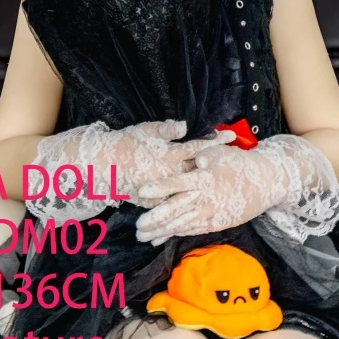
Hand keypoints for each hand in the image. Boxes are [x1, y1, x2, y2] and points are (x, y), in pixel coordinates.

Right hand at [27, 119, 235, 224]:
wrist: (103, 166)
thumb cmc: (124, 143)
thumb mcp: (146, 131)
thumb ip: (167, 129)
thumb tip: (185, 127)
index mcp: (171, 153)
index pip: (199, 147)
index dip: (215, 143)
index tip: (231, 138)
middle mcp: (171, 172)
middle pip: (200, 170)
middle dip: (217, 166)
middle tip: (235, 163)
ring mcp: (165, 188)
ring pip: (189, 189)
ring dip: (204, 189)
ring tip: (220, 189)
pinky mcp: (155, 201)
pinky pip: (172, 205)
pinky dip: (184, 207)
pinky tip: (196, 211)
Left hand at [135, 134, 338, 245]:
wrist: (265, 183)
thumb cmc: (240, 163)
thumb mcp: (222, 152)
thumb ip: (205, 153)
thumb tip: (194, 158)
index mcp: (203, 178)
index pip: (177, 183)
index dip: (160, 188)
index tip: (142, 192)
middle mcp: (205, 198)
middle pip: (176, 210)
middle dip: (156, 219)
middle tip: (137, 227)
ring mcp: (211, 213)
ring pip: (182, 224)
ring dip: (162, 231)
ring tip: (143, 237)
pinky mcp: (216, 222)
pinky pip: (193, 229)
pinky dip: (177, 234)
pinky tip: (163, 237)